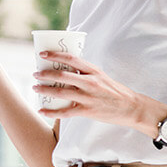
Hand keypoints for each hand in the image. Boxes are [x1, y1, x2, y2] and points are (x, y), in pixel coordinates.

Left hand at [32, 50, 158, 130]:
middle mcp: (90, 82)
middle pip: (62, 76)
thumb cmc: (114, 91)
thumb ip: (85, 72)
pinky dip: (51, 112)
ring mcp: (88, 97)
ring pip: (61, 93)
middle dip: (46, 74)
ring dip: (45, 90)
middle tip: (36, 73)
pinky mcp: (87, 111)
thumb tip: (66, 68)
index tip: (43, 54)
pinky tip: (41, 111)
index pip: (71, 59)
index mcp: (93, 71)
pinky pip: (65, 112)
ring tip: (35, 88)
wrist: (131, 107)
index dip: (55, 55)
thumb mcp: (101, 76)